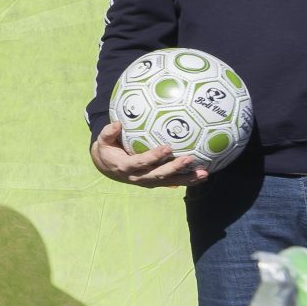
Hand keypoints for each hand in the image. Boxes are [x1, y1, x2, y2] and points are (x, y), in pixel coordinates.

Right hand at [90, 121, 206, 189]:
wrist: (108, 168)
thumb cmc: (108, 150)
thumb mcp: (103, 142)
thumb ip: (108, 133)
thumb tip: (118, 123)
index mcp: (126, 167)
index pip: (142, 162)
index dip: (154, 156)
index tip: (168, 148)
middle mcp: (138, 177)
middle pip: (159, 174)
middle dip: (175, 168)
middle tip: (189, 159)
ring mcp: (148, 182)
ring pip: (169, 181)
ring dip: (187, 179)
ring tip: (204, 173)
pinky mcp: (156, 182)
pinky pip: (173, 182)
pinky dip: (188, 180)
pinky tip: (202, 176)